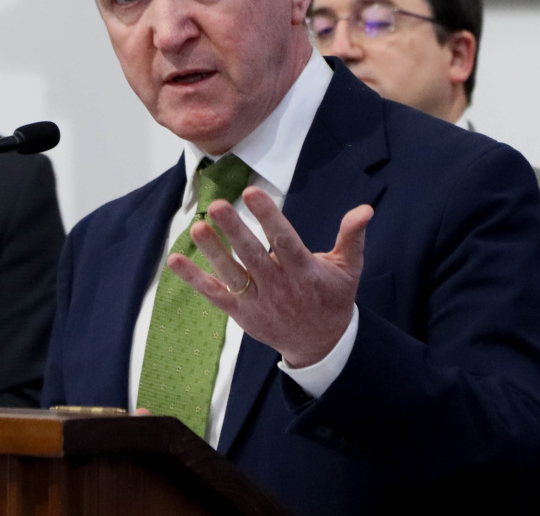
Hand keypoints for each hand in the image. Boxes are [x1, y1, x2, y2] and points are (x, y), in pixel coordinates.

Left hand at [166, 186, 372, 367]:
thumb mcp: (348, 269)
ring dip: (213, 252)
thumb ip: (352, 237)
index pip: (285, 242)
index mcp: (304, 273)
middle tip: (218, 205)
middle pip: (253, 257)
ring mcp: (258, 302)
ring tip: (197, 228)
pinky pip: (215, 295)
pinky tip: (174, 261)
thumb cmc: (333, 298)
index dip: (269, 218)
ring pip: (232, 276)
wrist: (320, 346)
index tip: (253, 193)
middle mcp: (279, 287)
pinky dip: (194, 279)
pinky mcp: (242, 314)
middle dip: (235, 231)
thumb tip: (365, 209)